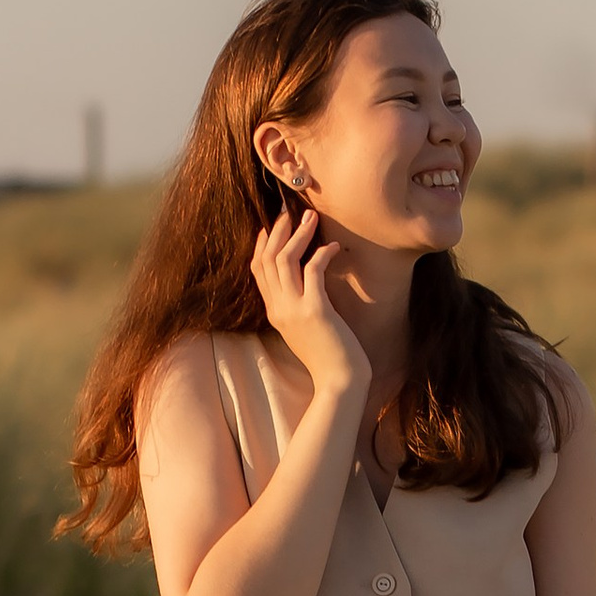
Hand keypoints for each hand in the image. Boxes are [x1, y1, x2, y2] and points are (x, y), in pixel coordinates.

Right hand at [250, 201, 366, 402]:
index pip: (257, 271)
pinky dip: (322, 253)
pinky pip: (313, 270)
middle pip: (267, 259)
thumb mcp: (305, 330)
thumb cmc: (329, 359)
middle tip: (288, 211)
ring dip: (298, 234)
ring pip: (285, 259)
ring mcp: (294, 309)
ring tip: (311, 217)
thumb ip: (298, 309)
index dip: (261, 245)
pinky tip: (334, 247)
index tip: (269, 226)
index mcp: (274, 312)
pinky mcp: (315, 310)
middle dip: (277, 231)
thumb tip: (307, 288)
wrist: (338, 383)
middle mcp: (278, 308)